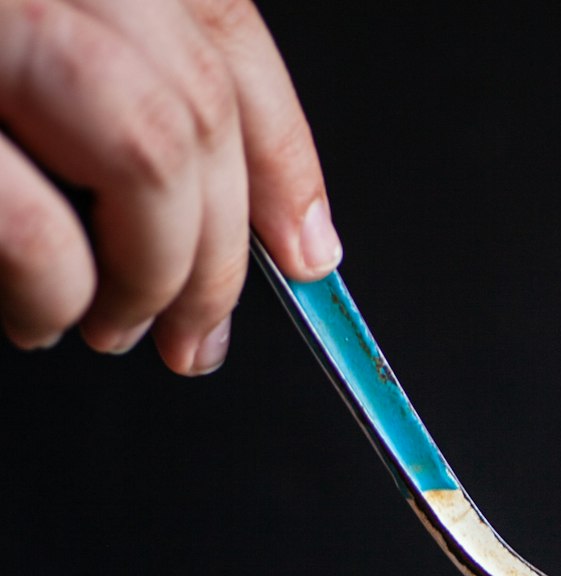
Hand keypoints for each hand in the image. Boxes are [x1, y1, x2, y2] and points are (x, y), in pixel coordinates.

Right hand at [0, 0, 337, 374]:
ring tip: (112, 326)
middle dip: (221, 249)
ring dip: (154, 276)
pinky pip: (45, 236)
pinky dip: (57, 298)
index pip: (214, 15)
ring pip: (149, 154)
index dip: (280, 147)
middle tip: (198, 334)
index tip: (308, 248)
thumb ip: (117, 106)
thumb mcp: (28, 79)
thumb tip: (254, 225)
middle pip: (196, 97)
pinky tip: (37, 317)